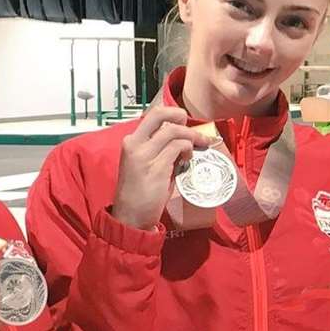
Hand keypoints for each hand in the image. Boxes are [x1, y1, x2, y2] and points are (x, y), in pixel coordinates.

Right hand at [113, 106, 211, 228]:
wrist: (130, 216)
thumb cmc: (139, 193)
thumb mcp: (146, 165)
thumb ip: (160, 151)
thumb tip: (182, 142)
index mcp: (130, 142)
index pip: (151, 116)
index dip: (169, 114)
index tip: (182, 121)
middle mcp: (134, 143)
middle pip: (159, 114)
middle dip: (179, 115)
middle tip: (192, 126)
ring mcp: (144, 154)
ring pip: (173, 131)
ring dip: (191, 136)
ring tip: (199, 145)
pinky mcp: (157, 167)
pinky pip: (178, 147)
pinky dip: (188, 149)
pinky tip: (189, 158)